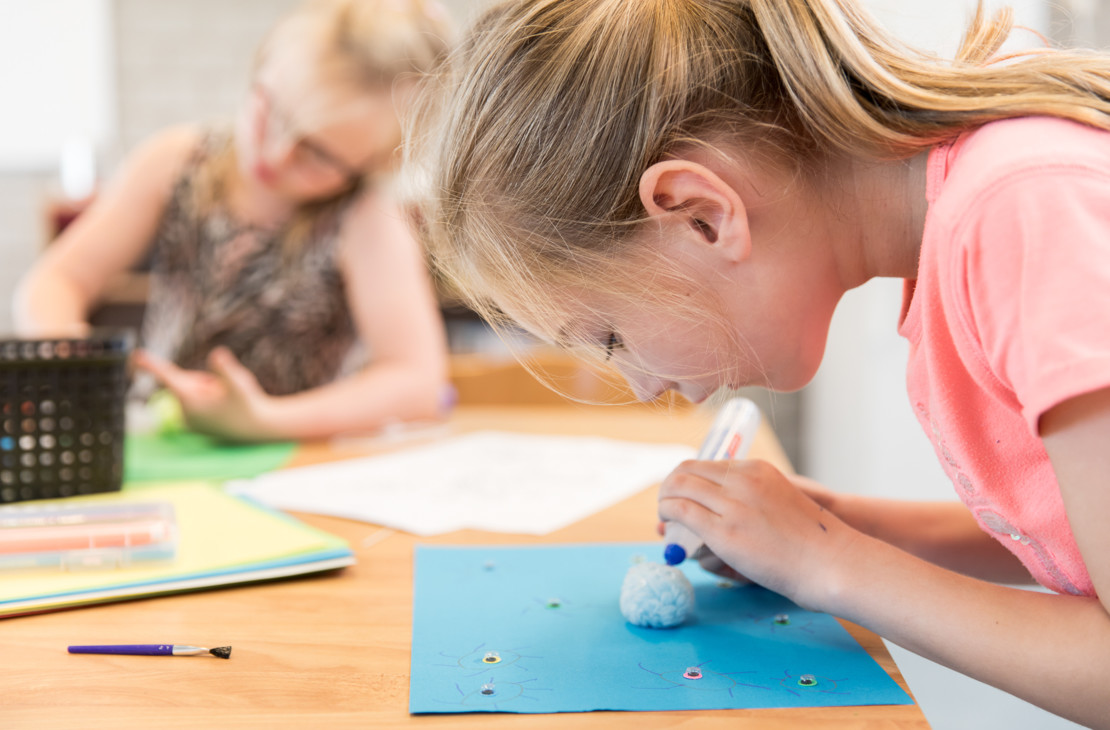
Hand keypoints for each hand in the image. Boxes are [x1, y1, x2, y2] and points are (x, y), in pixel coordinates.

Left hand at [132, 347, 276, 441]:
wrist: (258, 429)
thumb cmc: (249, 405)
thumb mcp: (240, 383)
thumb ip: (225, 369)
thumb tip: (216, 354)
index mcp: (190, 401)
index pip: (168, 377)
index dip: (151, 365)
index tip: (136, 355)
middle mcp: (185, 412)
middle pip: (186, 380)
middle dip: (204, 379)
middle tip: (225, 391)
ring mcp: (189, 420)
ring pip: (192, 389)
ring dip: (208, 389)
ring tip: (228, 402)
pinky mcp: (194, 423)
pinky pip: (196, 400)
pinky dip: (209, 398)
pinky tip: (224, 409)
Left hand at [658, 459, 859, 610]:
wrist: (831, 562)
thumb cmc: (812, 543)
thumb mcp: (781, 502)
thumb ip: (751, 500)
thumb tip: (716, 512)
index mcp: (756, 470)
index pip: (706, 465)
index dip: (686, 479)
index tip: (680, 495)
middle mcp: (742, 480)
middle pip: (686, 471)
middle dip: (669, 487)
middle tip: (666, 507)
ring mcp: (732, 504)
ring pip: (679, 488)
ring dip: (665, 502)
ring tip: (665, 521)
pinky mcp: (723, 532)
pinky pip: (681, 512)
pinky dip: (668, 516)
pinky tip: (669, 530)